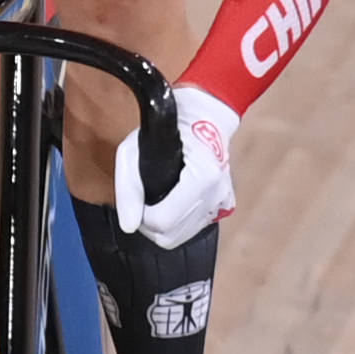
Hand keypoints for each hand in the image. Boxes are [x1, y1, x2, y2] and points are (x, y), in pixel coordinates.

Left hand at [114, 85, 238, 246]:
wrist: (204, 117)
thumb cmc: (165, 131)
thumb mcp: (133, 150)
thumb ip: (128, 190)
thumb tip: (129, 226)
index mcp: (202, 176)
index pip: (163, 222)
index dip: (141, 218)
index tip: (136, 203)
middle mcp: (217, 192)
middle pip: (172, 235)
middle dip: (150, 224)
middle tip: (142, 203)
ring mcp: (223, 200)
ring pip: (184, 236)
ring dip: (166, 225)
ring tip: (157, 201)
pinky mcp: (226, 204)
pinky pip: (197, 227)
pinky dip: (182, 221)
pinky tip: (176, 201)